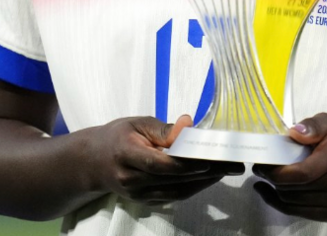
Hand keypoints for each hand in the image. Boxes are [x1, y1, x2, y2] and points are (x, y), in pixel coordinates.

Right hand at [88, 114, 243, 206]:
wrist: (94, 162)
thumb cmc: (117, 136)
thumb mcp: (136, 123)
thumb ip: (163, 128)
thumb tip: (188, 125)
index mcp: (126, 155)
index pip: (159, 164)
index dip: (185, 164)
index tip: (208, 159)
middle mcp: (131, 180)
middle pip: (174, 179)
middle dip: (206, 172)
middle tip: (232, 163)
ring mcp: (139, 195)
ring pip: (178, 192)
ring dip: (205, 182)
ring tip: (228, 170)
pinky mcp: (146, 202)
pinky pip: (175, 196)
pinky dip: (195, 187)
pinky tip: (211, 177)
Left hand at [251, 112, 326, 221]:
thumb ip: (312, 125)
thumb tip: (293, 133)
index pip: (301, 173)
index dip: (276, 171)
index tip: (262, 163)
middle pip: (293, 189)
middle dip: (271, 179)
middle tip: (260, 167)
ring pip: (292, 202)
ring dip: (275, 190)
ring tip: (267, 176)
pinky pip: (298, 212)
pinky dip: (281, 203)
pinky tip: (270, 192)